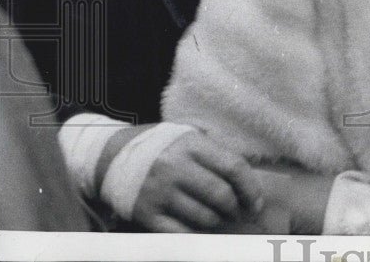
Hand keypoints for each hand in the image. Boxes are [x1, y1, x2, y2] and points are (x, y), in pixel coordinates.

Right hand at [132, 132, 263, 231]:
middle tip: (237, 211)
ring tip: (218, 217)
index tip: (256, 202)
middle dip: (235, 207)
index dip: (251, 187)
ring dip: (217, 221)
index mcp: (192, 145)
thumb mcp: (189, 135)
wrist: (113, 155)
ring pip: (203, 216)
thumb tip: (251, 169)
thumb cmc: (163, 145)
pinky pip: (180, 232)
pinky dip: (196, 234)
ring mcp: (160, 192)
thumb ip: (218, 149)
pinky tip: (201, 229)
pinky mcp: (146, 213)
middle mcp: (176, 167)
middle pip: (220, 194)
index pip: (233, 167)